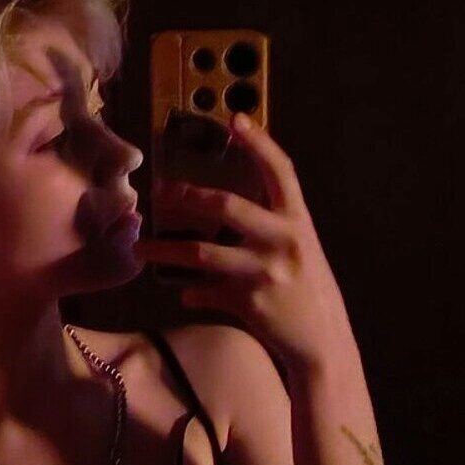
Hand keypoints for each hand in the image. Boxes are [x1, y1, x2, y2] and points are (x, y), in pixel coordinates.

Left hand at [134, 113, 358, 374]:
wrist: (324, 345)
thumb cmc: (308, 292)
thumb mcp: (300, 251)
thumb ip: (271, 229)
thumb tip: (223, 212)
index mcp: (298, 222)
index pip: (281, 172)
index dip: (259, 143)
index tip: (235, 119)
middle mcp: (285, 241)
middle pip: (227, 206)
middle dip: (187, 196)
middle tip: (159, 192)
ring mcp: (266, 272)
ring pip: (202, 253)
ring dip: (166, 251)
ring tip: (140, 250)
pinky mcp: (250, 303)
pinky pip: (206, 291)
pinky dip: (192, 292)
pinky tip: (185, 293)